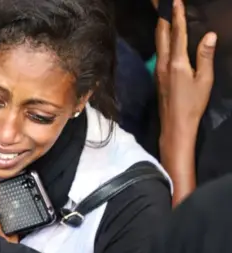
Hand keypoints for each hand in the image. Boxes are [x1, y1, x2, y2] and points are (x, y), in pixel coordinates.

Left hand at [155, 0, 216, 135]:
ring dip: (161, 27)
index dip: (177, 16)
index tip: (176, 1)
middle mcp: (163, 63)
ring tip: (164, 15)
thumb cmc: (192, 104)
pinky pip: (159, 51)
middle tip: (164, 4)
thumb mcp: (205, 80)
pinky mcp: (158, 76)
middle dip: (163, 18)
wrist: (174, 125)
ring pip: (158, 43)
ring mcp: (158, 70)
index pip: (177, 33)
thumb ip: (205, 56)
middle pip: (162, 35)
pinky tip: (165, 37)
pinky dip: (162, 39)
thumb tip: (209, 34)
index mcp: (176, 62)